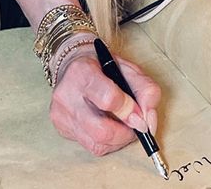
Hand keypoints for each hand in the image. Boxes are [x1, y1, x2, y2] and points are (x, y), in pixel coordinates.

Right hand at [49, 42, 160, 156]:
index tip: (140, 113)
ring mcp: (62, 114)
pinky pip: (90, 146)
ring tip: (123, 124)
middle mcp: (66, 94)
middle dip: (126, 133)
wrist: (72, 64)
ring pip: (97, 144)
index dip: (129, 110)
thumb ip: (145, 89)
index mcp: (82, 72)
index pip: (108, 99)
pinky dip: (106, 141)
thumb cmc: (102, 65)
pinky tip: (108, 125)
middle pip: (101, 130)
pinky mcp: (61, 128)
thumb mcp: (127, 67)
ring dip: (118, 140)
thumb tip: (148, 121)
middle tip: (135, 125)